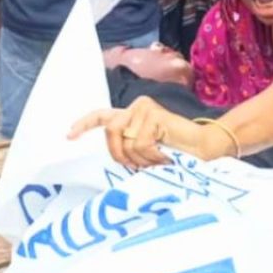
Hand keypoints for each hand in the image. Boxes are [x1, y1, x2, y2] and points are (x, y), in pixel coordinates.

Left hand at [69, 96, 223, 169]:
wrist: (203, 149)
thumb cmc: (175, 154)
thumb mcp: (145, 152)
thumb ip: (128, 148)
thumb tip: (113, 157)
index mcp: (131, 116)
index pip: (102, 116)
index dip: (84, 125)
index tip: (69, 136)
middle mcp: (135, 107)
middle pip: (111, 132)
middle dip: (121, 154)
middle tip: (140, 165)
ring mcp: (144, 108)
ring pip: (125, 140)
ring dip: (140, 158)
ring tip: (157, 158)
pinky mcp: (153, 114)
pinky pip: (139, 143)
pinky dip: (151, 156)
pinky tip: (165, 155)